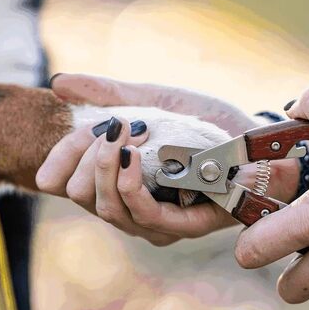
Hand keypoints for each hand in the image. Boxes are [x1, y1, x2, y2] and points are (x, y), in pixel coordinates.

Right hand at [37, 74, 308, 242]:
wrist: (252, 131)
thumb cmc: (202, 119)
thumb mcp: (150, 99)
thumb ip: (107, 93)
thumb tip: (57, 83)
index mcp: (116, 180)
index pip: (68, 181)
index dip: (56, 163)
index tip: (64, 137)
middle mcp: (130, 205)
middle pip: (82, 195)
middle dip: (85, 158)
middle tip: (108, 128)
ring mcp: (155, 221)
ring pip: (107, 207)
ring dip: (106, 168)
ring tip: (119, 135)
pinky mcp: (183, 227)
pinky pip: (143, 215)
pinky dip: (130, 186)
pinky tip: (131, 158)